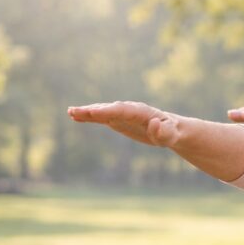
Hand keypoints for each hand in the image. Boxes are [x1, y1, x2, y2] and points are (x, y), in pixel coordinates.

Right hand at [67, 101, 182, 147]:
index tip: (94, 112)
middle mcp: (130, 110)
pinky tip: (74, 117)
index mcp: (142, 112)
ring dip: (87, 112)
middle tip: (75, 111)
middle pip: (109, 108)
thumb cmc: (172, 133)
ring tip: (70, 112)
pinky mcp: (118, 120)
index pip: (123, 110)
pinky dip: (89, 116)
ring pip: (102, 111)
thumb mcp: (171, 135)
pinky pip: (101, 117)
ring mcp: (122, 114)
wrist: (172, 129)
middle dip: (93, 110)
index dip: (108, 111)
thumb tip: (155, 124)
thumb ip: (164, 132)